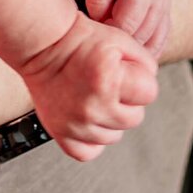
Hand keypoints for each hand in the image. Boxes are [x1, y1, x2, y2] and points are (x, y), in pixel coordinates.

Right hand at [11, 10, 159, 162]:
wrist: (42, 47)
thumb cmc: (77, 41)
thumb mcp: (119, 40)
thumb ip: (145, 63)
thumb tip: (150, 84)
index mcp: (107, 78)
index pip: (149, 93)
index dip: (141, 80)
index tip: (127, 73)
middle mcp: (92, 104)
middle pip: (135, 118)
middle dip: (127, 101)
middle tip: (110, 85)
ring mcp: (76, 122)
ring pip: (115, 136)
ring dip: (110, 119)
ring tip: (96, 98)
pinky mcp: (61, 133)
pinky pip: (88, 151)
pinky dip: (91, 140)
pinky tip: (88, 120)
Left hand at [58, 0, 169, 56]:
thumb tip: (97, 19)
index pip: (125, 28)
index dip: (105, 39)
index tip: (85, 44)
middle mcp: (160, 2)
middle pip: (139, 41)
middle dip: (116, 50)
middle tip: (92, 56)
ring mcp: (164, 9)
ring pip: (151, 47)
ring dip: (131, 55)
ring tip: (107, 59)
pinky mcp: (163, 13)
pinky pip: (158, 43)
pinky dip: (143, 53)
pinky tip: (126, 57)